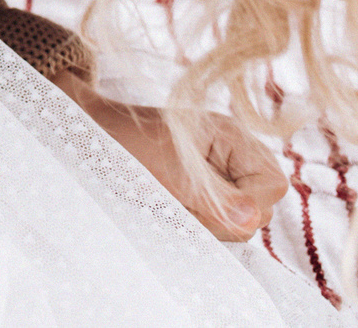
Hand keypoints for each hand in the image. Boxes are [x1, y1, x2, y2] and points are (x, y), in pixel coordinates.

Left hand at [59, 78, 285, 241]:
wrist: (84, 134)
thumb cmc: (123, 144)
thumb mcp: (168, 172)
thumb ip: (212, 198)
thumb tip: (251, 221)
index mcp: (232, 138)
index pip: (273, 185)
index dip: (249, 205)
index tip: (206, 205)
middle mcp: (233, 157)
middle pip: (258, 209)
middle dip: (220, 217)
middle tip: (178, 202)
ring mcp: (219, 177)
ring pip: (236, 222)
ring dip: (203, 222)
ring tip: (167, 202)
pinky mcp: (201, 195)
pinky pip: (213, 222)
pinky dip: (193, 222)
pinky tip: (168, 208)